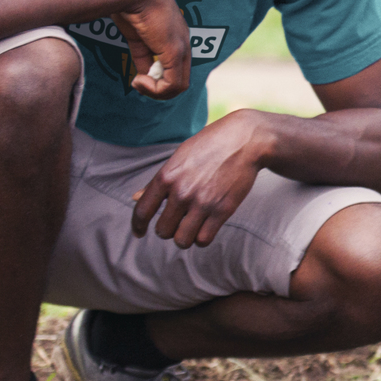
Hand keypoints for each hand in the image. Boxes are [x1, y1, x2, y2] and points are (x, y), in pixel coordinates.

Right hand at [111, 0, 191, 100]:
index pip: (176, 68)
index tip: (137, 78)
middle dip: (158, 90)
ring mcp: (181, 48)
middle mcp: (184, 43)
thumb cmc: (131, 5)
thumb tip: (140, 74)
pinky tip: (138, 81)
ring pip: (178, 86)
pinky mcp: (175, 51)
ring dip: (156, 92)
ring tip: (138, 83)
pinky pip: (173, 84)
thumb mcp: (137, 35)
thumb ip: (142, 54)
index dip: (158, 80)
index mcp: (176, 36)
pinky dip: (156, 90)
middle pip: (180, 80)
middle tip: (138, 84)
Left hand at [130, 111, 267, 247]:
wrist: (245, 140)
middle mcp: (181, 192)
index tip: (139, 233)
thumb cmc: (210, 145)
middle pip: (163, 230)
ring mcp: (202, 203)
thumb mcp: (179, 158)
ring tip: (190, 229)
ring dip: (184, 238)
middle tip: (176, 223)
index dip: (137, 226)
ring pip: (182, 240)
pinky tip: (204, 228)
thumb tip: (135, 198)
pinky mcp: (222, 210)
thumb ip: (158, 181)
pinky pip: (204, 240)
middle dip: (168, 230)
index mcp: (166, 177)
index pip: (142, 211)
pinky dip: (202, 239)